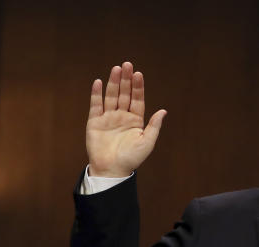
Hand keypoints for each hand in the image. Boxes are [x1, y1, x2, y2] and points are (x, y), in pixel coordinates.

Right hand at [86, 61, 166, 176]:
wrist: (112, 170)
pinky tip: (98, 82)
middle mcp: (122, 116)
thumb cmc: (131, 158)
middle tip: (127, 64)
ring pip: (111, 96)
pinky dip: (96, 94)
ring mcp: (108, 118)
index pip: (137, 100)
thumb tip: (163, 111)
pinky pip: (95, 105)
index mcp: (135, 121)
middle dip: (126, 80)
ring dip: (113, 83)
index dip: (138, 87)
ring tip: (116, 69)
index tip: (139, 74)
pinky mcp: (95, 122)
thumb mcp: (147, 142)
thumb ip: (154, 126)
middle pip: (124, 94)